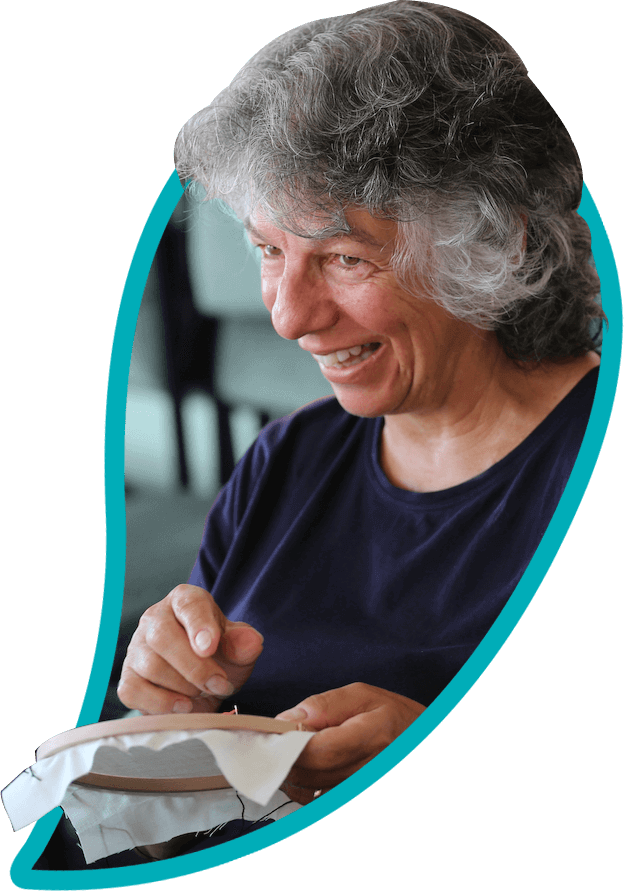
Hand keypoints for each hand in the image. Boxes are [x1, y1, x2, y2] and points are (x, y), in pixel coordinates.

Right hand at [117, 584, 263, 714]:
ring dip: (183, 687)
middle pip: (162, 636)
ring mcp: (137, 647)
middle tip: (219, 683)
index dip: (199, 625)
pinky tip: (183, 706)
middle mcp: (155, 618)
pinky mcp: (128, 676)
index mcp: (184, 600)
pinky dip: (160, 704)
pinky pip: (133, 691)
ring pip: (150, 666)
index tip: (211, 648)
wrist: (203, 679)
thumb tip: (251, 642)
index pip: (188, 604)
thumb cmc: (219, 655)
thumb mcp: (238, 648)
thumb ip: (244, 644)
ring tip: (203, 692)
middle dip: (194, 667)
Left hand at [275, 682, 424, 803]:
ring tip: (295, 754)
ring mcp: (359, 786)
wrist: (419, 741)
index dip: (291, 745)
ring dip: (293, 775)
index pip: (321, 752)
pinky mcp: (348, 795)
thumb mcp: (363, 696)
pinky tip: (309, 771)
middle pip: (310, 776)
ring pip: (309, 794)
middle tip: (279, 741)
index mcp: (373, 738)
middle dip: (286, 759)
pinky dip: (305, 788)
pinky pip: (318, 802)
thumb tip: (288, 719)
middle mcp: (368, 771)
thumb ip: (324, 706)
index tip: (274, 734)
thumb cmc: (394, 718)